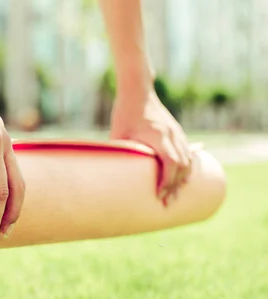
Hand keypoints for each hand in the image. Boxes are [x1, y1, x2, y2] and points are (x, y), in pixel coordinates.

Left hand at [110, 90, 191, 206]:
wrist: (138, 92)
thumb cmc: (124, 114)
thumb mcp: (119, 135)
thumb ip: (121, 155)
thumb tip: (112, 178)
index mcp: (158, 136)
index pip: (170, 163)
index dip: (167, 182)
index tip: (160, 196)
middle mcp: (172, 135)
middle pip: (182, 166)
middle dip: (175, 186)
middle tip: (167, 203)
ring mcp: (177, 133)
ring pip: (188, 161)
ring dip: (183, 179)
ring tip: (175, 195)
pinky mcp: (177, 132)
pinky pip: (188, 153)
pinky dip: (186, 168)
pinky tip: (184, 181)